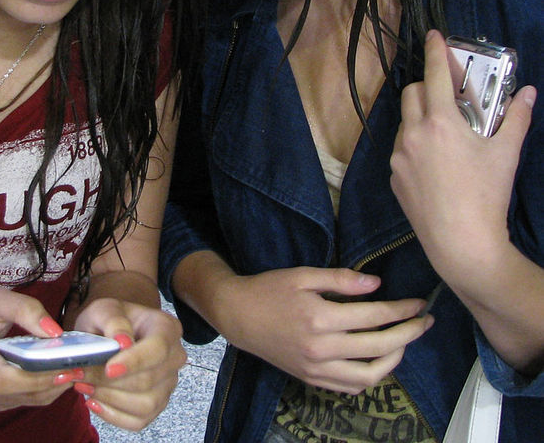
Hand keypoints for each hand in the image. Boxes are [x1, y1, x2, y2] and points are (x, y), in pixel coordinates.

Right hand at [0, 287, 74, 410]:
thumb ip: (25, 309)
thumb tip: (55, 331)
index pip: (1, 378)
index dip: (33, 377)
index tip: (61, 365)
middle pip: (17, 394)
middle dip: (52, 382)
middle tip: (80, 365)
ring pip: (24, 401)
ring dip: (53, 388)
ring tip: (76, 368)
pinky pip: (23, 401)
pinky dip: (45, 390)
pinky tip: (60, 373)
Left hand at [70, 298, 186, 430]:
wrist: (108, 334)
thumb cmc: (108, 320)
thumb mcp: (104, 309)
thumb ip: (113, 320)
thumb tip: (123, 342)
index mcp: (166, 327)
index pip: (157, 349)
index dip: (134, 362)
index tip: (108, 369)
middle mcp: (174, 356)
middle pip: (148, 380)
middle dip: (109, 382)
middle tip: (79, 374)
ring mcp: (168, 383)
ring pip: (145, 405)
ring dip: (109, 398)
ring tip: (85, 385)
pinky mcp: (157, 404)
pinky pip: (138, 421)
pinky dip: (113, 415)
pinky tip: (95, 400)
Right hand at [216, 266, 431, 394]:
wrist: (238, 315)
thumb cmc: (270, 289)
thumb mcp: (303, 275)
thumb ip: (341, 280)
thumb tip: (377, 284)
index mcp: (321, 318)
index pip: (374, 317)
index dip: (402, 310)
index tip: (420, 304)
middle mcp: (322, 349)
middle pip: (380, 347)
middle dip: (409, 334)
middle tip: (424, 322)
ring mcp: (317, 369)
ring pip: (370, 376)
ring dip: (394, 360)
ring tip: (404, 342)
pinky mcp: (312, 379)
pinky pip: (351, 387)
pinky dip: (371, 376)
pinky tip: (377, 360)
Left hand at [390, 30, 535, 285]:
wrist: (461, 243)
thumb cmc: (486, 195)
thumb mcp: (506, 153)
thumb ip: (516, 118)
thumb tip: (528, 93)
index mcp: (439, 122)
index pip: (432, 75)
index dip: (435, 52)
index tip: (434, 36)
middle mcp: (411, 134)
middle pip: (411, 93)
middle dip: (425, 86)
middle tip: (446, 93)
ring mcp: (398, 157)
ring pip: (404, 123)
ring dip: (420, 118)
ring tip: (446, 134)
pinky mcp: (393, 177)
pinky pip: (400, 150)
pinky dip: (415, 145)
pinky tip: (436, 163)